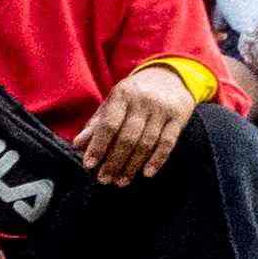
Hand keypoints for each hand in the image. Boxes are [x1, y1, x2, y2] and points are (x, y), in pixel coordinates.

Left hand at [80, 60, 199, 182]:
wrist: (169, 77)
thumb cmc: (133, 96)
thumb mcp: (112, 103)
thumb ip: (96, 124)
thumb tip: (77, 145)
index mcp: (122, 95)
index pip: (108, 125)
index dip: (98, 146)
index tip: (89, 165)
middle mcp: (143, 100)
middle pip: (127, 137)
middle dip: (114, 162)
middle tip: (105, 179)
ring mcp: (162, 109)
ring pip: (147, 142)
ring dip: (133, 165)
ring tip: (122, 181)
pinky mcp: (179, 117)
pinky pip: (168, 142)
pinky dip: (157, 159)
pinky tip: (147, 173)